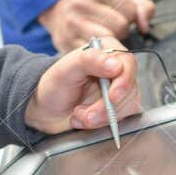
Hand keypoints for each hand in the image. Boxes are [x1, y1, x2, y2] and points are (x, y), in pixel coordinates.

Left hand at [24, 37, 142, 134]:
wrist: (46, 108)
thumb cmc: (54, 85)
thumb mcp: (66, 69)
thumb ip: (89, 60)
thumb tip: (116, 65)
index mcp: (106, 51)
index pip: (128, 63)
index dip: (123, 82)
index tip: (112, 97)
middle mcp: (116, 69)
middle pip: (129, 89)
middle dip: (106, 107)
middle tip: (86, 115)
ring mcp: (119, 88)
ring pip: (127, 106)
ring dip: (101, 117)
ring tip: (79, 115)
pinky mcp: (119, 107)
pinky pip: (123, 118)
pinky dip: (102, 123)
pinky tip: (85, 120)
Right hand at [37, 0, 153, 51]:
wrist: (59, 12)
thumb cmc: (96, 3)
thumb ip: (142, 5)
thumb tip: (144, 26)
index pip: (131, 9)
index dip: (131, 16)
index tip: (122, 15)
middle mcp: (81, 3)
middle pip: (120, 26)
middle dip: (121, 29)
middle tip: (112, 27)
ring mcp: (71, 23)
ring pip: (108, 41)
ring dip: (111, 42)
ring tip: (104, 35)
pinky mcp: (66, 43)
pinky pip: (95, 55)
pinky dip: (99, 53)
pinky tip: (96, 45)